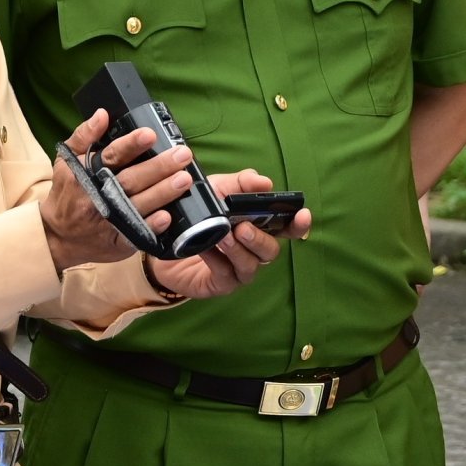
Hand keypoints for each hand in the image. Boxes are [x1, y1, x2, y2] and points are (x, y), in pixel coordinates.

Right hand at [40, 108, 198, 270]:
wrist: (59, 236)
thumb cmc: (67, 193)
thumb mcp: (67, 161)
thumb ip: (84, 136)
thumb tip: (103, 115)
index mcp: (87, 174)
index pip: (112, 156)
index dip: (131, 144)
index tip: (149, 134)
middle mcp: (99, 197)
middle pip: (131, 180)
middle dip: (158, 167)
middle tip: (182, 155)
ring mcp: (109, 221)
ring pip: (139, 205)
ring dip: (163, 193)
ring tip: (184, 179)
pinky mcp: (118, 241)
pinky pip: (137, 234)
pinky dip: (151, 227)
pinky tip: (167, 217)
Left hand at [146, 168, 311, 300]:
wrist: (163, 237)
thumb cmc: (197, 214)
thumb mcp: (216, 190)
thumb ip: (239, 183)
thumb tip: (264, 182)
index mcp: (258, 227)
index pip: (286, 229)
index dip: (298, 225)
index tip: (302, 215)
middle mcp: (253, 251)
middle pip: (271, 250)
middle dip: (259, 238)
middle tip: (242, 227)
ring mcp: (238, 270)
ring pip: (251, 265)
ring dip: (238, 250)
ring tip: (223, 236)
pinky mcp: (220, 284)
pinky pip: (225, 274)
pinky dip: (217, 259)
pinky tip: (206, 246)